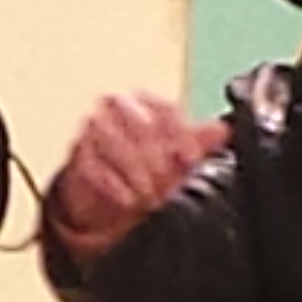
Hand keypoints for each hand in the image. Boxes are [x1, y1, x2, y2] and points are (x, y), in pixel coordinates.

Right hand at [44, 92, 228, 259]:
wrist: (103, 188)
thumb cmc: (140, 163)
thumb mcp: (173, 154)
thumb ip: (197, 141)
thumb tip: (223, 131)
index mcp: (144, 102)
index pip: (164, 108)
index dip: (181, 135)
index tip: (190, 160)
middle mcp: (117, 109)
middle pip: (137, 124)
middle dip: (156, 157)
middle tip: (167, 181)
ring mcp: (93, 130)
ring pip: (112, 142)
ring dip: (135, 173)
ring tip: (149, 195)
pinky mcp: (77, 155)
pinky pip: (92, 165)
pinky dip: (112, 185)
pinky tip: (128, 199)